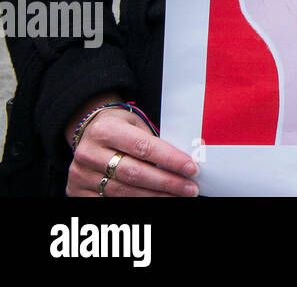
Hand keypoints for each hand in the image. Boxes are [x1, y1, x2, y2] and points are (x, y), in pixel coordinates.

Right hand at [66, 94, 198, 196]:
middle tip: (190, 188)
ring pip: (124, 192)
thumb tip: (183, 163)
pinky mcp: (77, 191)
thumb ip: (153, 142)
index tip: (191, 168)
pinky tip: (156, 200)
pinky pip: (110, 201)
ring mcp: (80, 174)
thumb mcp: (135, 123)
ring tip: (178, 197)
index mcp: (105, 130)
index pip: (143, 147)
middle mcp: (89, 153)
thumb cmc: (119, 127)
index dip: (170, 160)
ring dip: (156, 196)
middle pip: (134, 173)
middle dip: (167, 183)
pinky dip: (136, 202)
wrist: (87, 132)